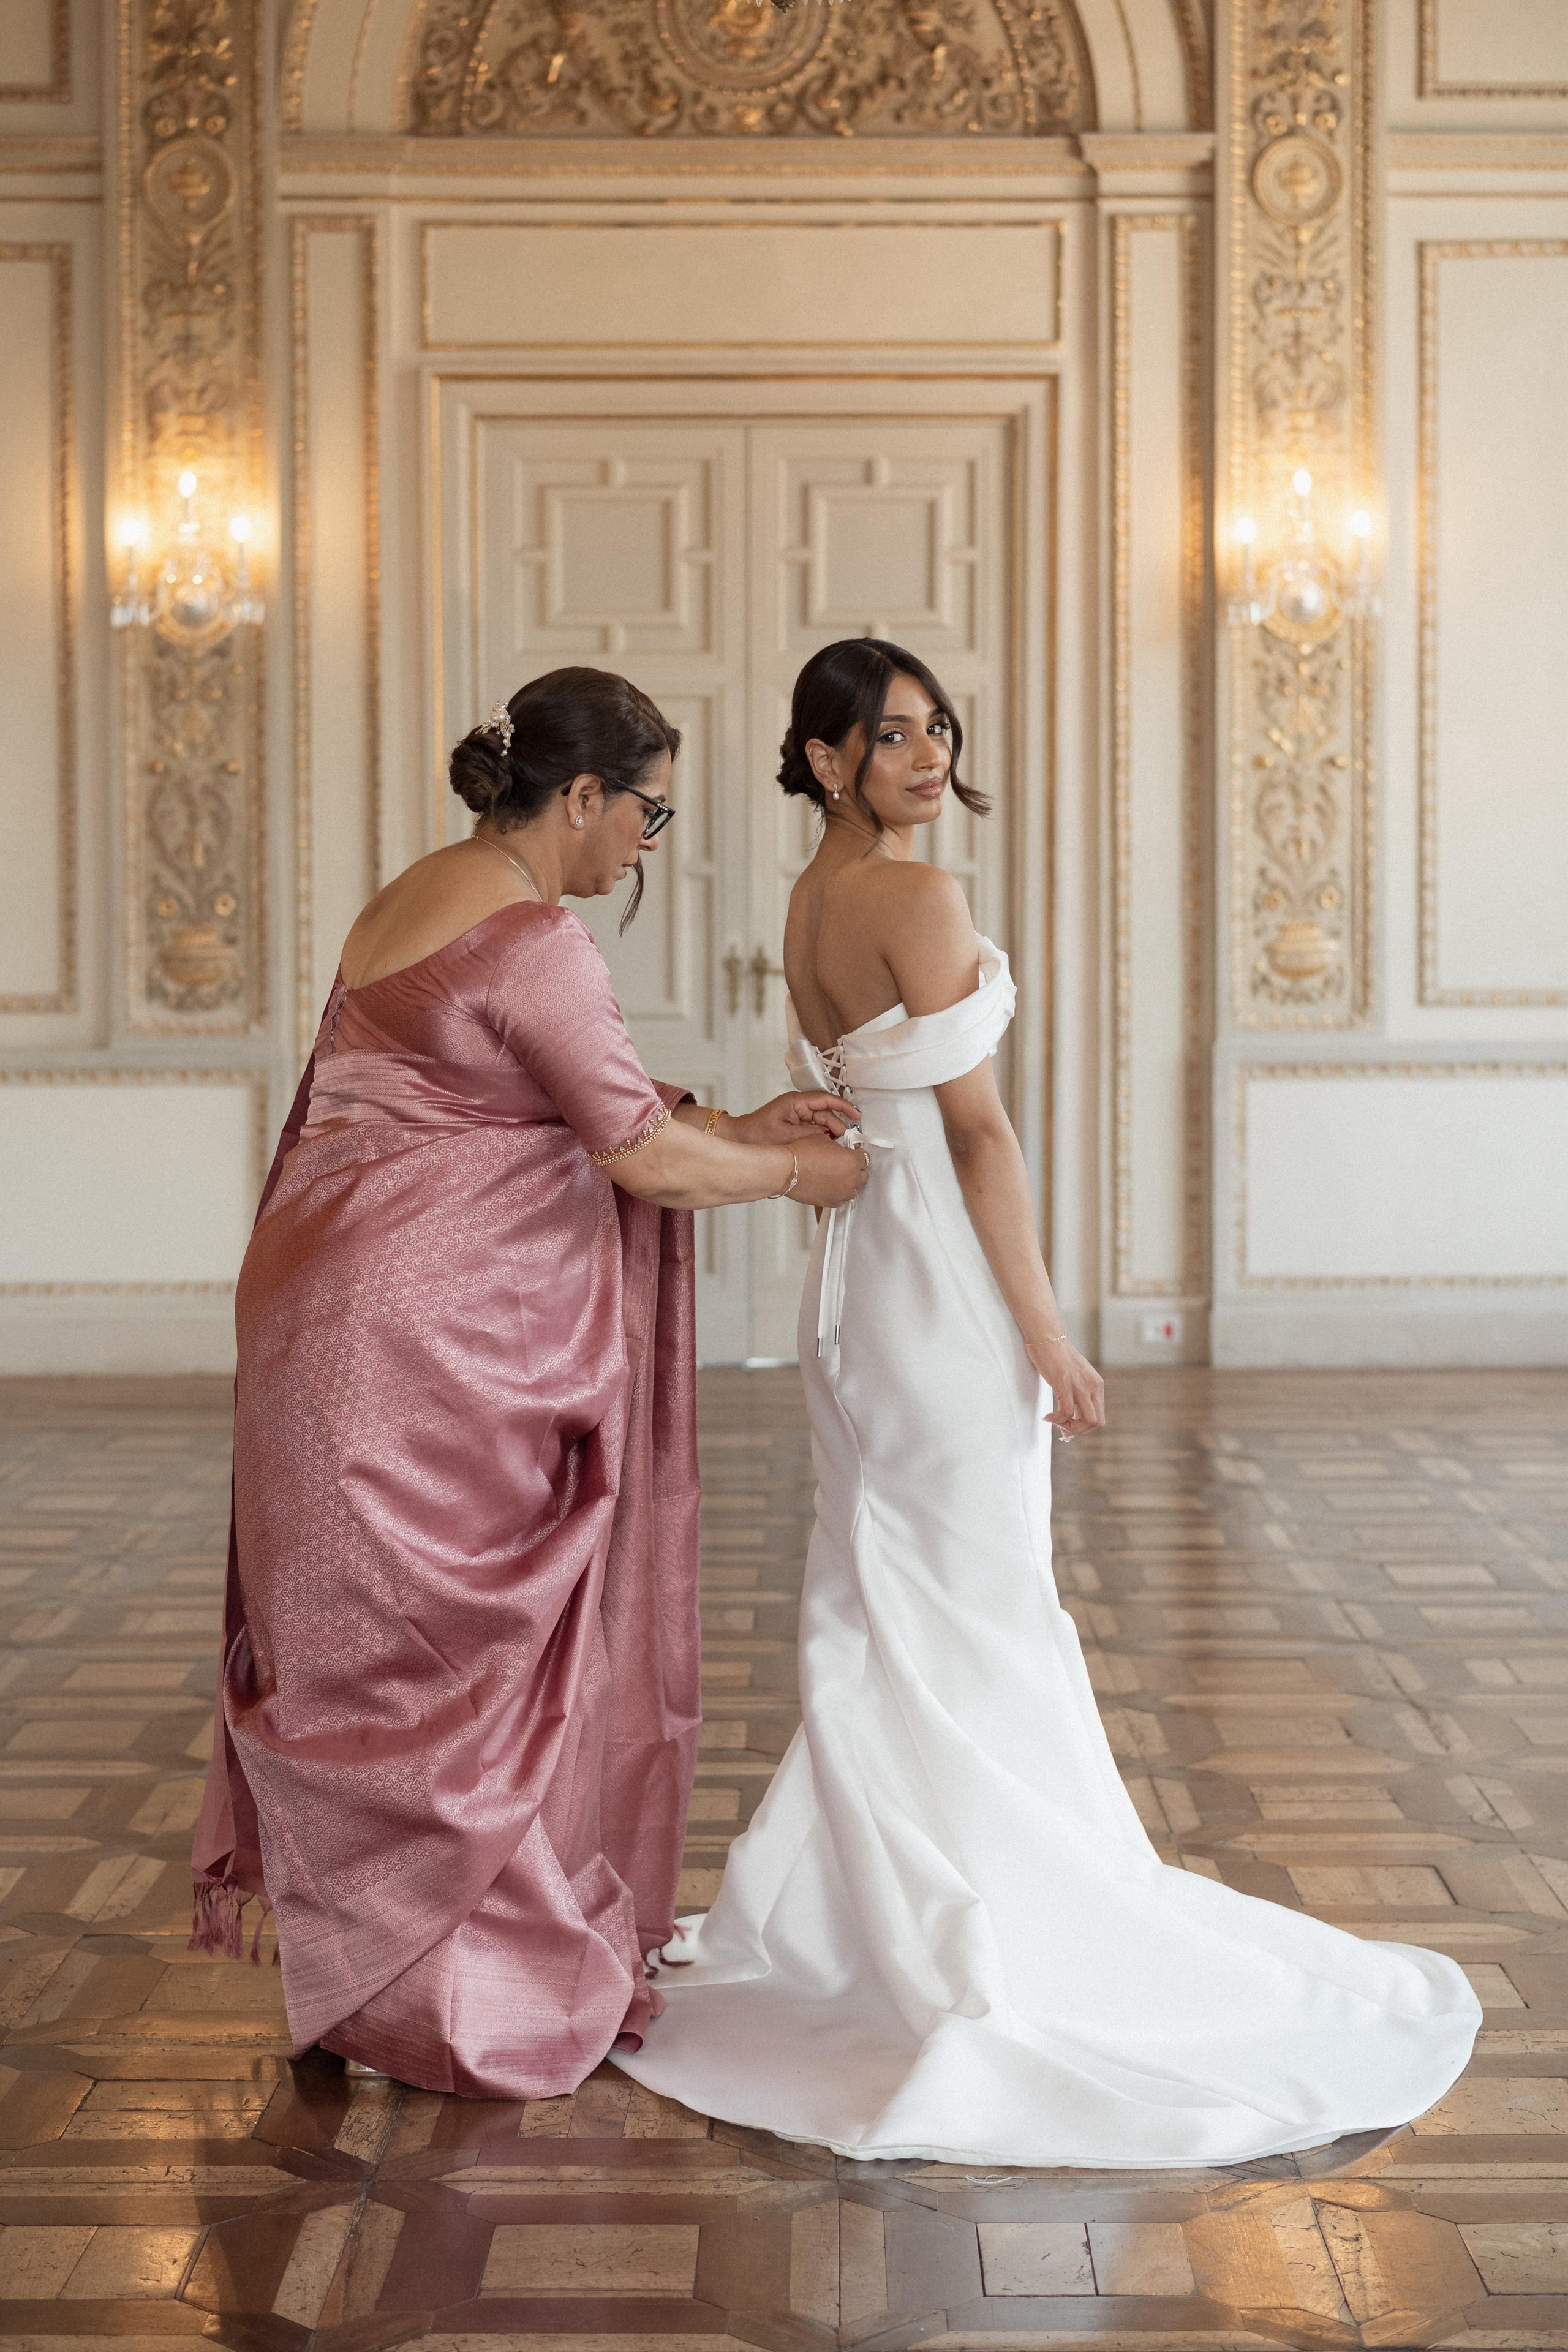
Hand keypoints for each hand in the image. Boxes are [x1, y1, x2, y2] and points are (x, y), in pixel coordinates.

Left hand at [729, 1090, 861, 1145]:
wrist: (739, 1139)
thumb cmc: (756, 1134)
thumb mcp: (786, 1135)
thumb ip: (810, 1133)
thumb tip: (830, 1135)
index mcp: (795, 1102)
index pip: (825, 1099)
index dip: (843, 1106)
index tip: (856, 1114)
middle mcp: (797, 1105)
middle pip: (825, 1112)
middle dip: (837, 1125)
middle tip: (846, 1140)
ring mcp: (796, 1115)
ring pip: (821, 1121)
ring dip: (830, 1132)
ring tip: (838, 1146)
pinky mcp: (795, 1124)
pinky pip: (814, 1127)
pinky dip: (821, 1136)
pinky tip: (827, 1146)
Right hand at [788, 1133, 869, 1209]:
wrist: (787, 1169)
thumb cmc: (801, 1154)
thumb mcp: (824, 1139)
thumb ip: (838, 1145)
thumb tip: (839, 1148)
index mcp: (852, 1161)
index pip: (865, 1158)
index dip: (857, 1155)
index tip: (852, 1154)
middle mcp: (850, 1179)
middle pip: (862, 1176)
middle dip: (855, 1170)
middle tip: (845, 1165)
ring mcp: (842, 1193)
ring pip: (854, 1189)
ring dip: (848, 1183)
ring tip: (836, 1176)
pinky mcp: (832, 1202)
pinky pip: (842, 1199)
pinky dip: (839, 1193)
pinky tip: (830, 1185)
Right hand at [1025, 1332, 1104, 1440]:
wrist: (1047, 1337)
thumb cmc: (1056, 1357)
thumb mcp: (1073, 1377)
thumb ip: (1075, 1396)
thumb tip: (1068, 1419)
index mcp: (1096, 1385)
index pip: (1100, 1418)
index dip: (1084, 1429)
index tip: (1069, 1429)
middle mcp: (1092, 1386)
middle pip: (1096, 1423)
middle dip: (1079, 1431)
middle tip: (1062, 1429)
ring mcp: (1080, 1385)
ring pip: (1086, 1421)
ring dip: (1069, 1428)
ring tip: (1055, 1422)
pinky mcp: (1064, 1384)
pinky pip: (1066, 1412)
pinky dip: (1056, 1420)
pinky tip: (1048, 1416)